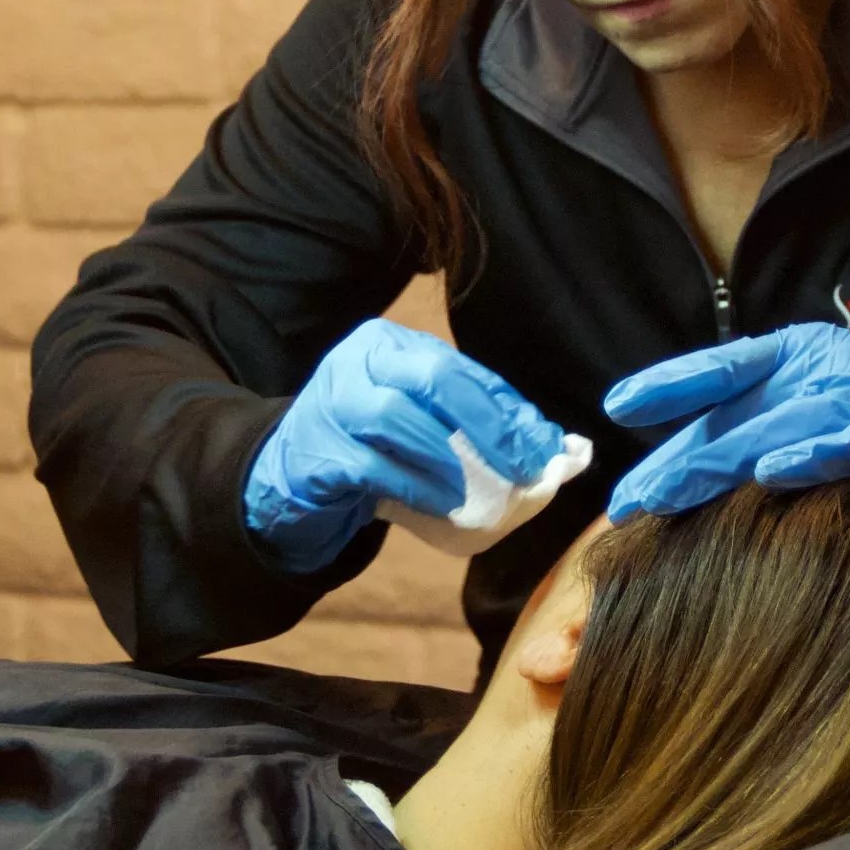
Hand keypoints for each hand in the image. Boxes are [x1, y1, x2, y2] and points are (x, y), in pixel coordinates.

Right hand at [246, 320, 564, 571]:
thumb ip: (474, 424)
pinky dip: (416, 487)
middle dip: (488, 424)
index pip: (459, 368)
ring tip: (483, 493)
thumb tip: (556, 448)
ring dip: (450, 459)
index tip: (544, 446)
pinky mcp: (316, 450)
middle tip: (524, 467)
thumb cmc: (371, 445)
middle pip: (432, 377)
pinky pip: (371, 466)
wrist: (293, 474)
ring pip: (396, 417)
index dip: (506, 408)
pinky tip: (444, 505)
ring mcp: (331, 401)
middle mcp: (357, 360)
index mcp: (390, 344)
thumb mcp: (420, 420)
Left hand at [603, 326, 849, 519]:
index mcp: (796, 355)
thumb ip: (770, 417)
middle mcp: (820, 365)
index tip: (617, 406)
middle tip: (623, 504)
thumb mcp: (827, 393)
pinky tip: (771, 475)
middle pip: (731, 414)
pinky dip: (812, 454)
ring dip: (714, 465)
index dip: (669, 383)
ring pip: (773, 427)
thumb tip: (700, 462)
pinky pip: (849, 440)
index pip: (720, 367)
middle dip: (672, 460)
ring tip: (664, 498)